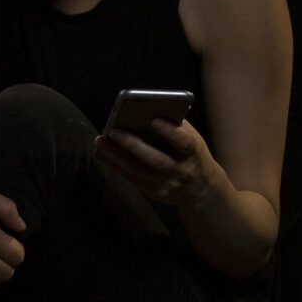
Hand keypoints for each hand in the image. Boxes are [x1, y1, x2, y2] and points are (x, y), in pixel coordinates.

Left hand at [96, 118, 222, 210]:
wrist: (201, 187)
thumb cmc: (190, 152)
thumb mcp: (191, 137)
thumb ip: (173, 124)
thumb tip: (144, 108)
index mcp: (194, 153)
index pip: (183, 143)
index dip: (169, 131)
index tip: (152, 119)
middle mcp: (181, 171)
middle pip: (155, 159)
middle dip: (132, 145)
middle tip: (113, 130)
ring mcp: (168, 185)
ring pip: (138, 171)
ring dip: (116, 156)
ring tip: (100, 141)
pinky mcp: (155, 193)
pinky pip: (132, 178)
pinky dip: (115, 164)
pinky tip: (102, 153)